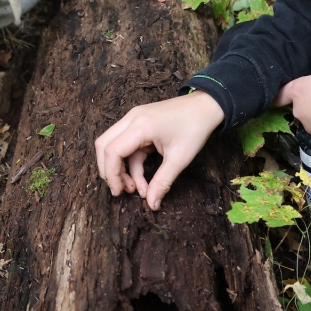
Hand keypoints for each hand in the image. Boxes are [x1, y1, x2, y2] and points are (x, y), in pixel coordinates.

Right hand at [95, 91, 224, 210]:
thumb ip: (162, 182)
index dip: (111, 175)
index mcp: (140, 126)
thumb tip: (152, 204)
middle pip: (104, 146)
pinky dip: (130, 163)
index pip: (112, 151)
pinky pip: (126, 145)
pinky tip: (140, 178)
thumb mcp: (179, 159)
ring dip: (120, 168)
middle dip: (109, 171)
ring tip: (134, 188)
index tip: (119, 193)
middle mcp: (131, 119)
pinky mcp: (138, 123)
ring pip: (113, 145)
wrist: (206, 106)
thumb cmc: (194, 127)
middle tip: (121, 190)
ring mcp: (133, 119)